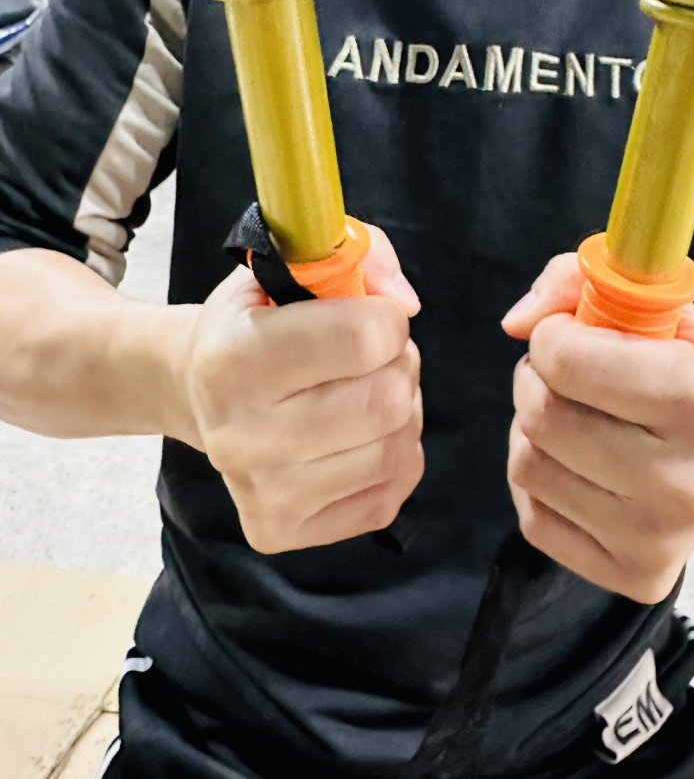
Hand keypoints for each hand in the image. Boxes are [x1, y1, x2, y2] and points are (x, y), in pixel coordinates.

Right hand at [180, 224, 423, 553]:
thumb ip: (354, 255)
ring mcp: (262, 493)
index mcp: (233, 358)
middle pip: (387, 399)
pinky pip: (392, 492)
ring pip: (397, 448)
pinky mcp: (282, 532)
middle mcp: (241, 435)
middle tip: (371, 356)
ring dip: (401, 411)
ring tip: (363, 391)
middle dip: (397, 364)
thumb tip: (406, 300)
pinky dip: (394, 457)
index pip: (362, 338)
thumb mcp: (286, 265)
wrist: (193, 391)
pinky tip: (359, 435)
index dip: (387, 316)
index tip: (371, 313)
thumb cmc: (253, 321)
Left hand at [502, 253, 693, 603]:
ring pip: (529, 465)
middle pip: (541, 417)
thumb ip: (575, 279)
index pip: (566, 360)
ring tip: (576, 415)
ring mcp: (662, 539)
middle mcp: (687, 482)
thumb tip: (516, 322)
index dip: (554, 335)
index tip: (574, 334)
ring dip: (533, 429)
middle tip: (569, 375)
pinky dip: (540, 479)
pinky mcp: (637, 577)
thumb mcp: (651, 301)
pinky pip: (534, 517)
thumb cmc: (687, 363)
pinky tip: (577, 461)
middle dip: (539, 381)